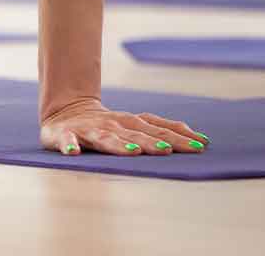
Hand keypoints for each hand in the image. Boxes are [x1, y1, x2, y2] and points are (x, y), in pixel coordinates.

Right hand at [40, 98, 208, 155]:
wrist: (63, 112)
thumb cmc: (106, 124)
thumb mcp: (134, 124)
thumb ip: (162, 129)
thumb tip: (201, 139)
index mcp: (129, 122)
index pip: (157, 128)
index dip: (178, 136)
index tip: (200, 145)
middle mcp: (111, 124)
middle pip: (134, 134)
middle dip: (152, 142)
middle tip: (168, 151)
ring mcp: (88, 130)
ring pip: (105, 138)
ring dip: (119, 145)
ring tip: (133, 152)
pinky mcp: (64, 135)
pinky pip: (66, 141)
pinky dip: (69, 145)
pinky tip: (73, 152)